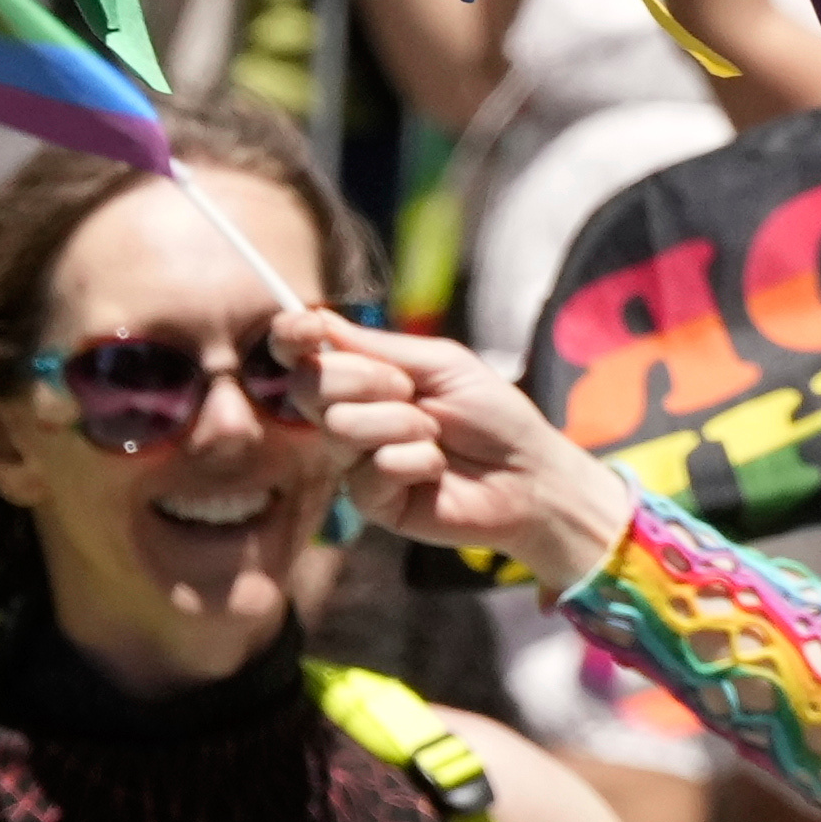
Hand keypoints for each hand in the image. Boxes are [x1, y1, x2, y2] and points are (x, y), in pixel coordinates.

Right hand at [294, 309, 637, 592]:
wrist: (527, 474)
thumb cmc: (493, 413)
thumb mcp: (443, 364)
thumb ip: (379, 348)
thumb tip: (321, 319)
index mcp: (364, 380)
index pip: (306, 357)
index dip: (293, 338)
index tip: (305, 329)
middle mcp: (351, 418)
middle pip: (309, 387)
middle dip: (366, 380)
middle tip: (412, 391)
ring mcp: (355, 461)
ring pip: (341, 426)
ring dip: (402, 424)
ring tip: (436, 436)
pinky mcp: (369, 501)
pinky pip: (372, 469)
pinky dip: (416, 462)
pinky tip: (437, 470)